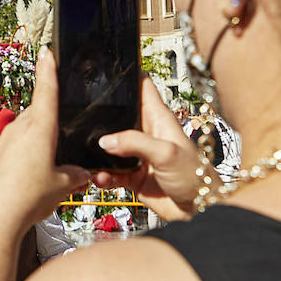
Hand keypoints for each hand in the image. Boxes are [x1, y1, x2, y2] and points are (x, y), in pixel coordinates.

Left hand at [0, 49, 92, 236]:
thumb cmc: (27, 198)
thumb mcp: (62, 186)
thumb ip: (75, 175)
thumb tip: (81, 173)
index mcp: (39, 128)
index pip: (46, 90)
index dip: (49, 69)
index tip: (47, 51)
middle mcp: (19, 129)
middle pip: (38, 114)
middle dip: (51, 123)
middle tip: (64, 141)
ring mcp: (3, 141)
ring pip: (25, 132)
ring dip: (37, 142)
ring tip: (48, 169)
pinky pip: (13, 148)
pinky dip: (23, 156)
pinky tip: (28, 177)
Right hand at [93, 76, 206, 220]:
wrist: (199, 211)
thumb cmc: (195, 177)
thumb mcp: (166, 153)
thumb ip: (134, 143)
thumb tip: (104, 141)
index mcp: (158, 118)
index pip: (142, 87)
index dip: (127, 75)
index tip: (107, 69)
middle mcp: (146, 133)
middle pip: (118, 115)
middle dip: (101, 115)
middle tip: (81, 116)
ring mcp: (137, 154)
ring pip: (109, 145)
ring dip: (97, 151)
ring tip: (91, 158)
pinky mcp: (131, 175)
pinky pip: (109, 172)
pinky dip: (102, 175)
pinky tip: (100, 179)